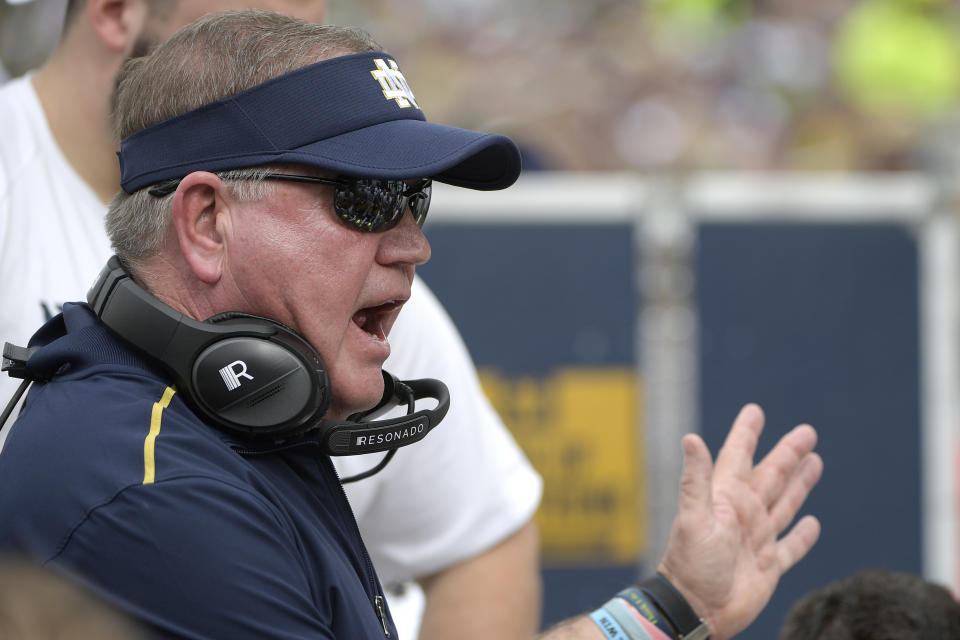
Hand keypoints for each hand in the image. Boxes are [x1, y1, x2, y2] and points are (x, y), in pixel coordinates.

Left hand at [657, 404, 822, 639]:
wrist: (697, 610)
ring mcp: (756, 539)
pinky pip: (790, 547)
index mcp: (725, 498)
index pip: (737, 456)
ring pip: (784, 504)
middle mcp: (743, 514)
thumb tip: (690, 438)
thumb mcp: (693, 517)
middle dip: (788, 453)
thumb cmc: (691, 564)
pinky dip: (802, 535)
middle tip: (807, 432)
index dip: (747, 434)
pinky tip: (813, 523)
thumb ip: (695, 479)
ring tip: (815, 462)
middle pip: (771, 475)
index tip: (755, 411)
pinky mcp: (768, 567)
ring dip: (799, 484)